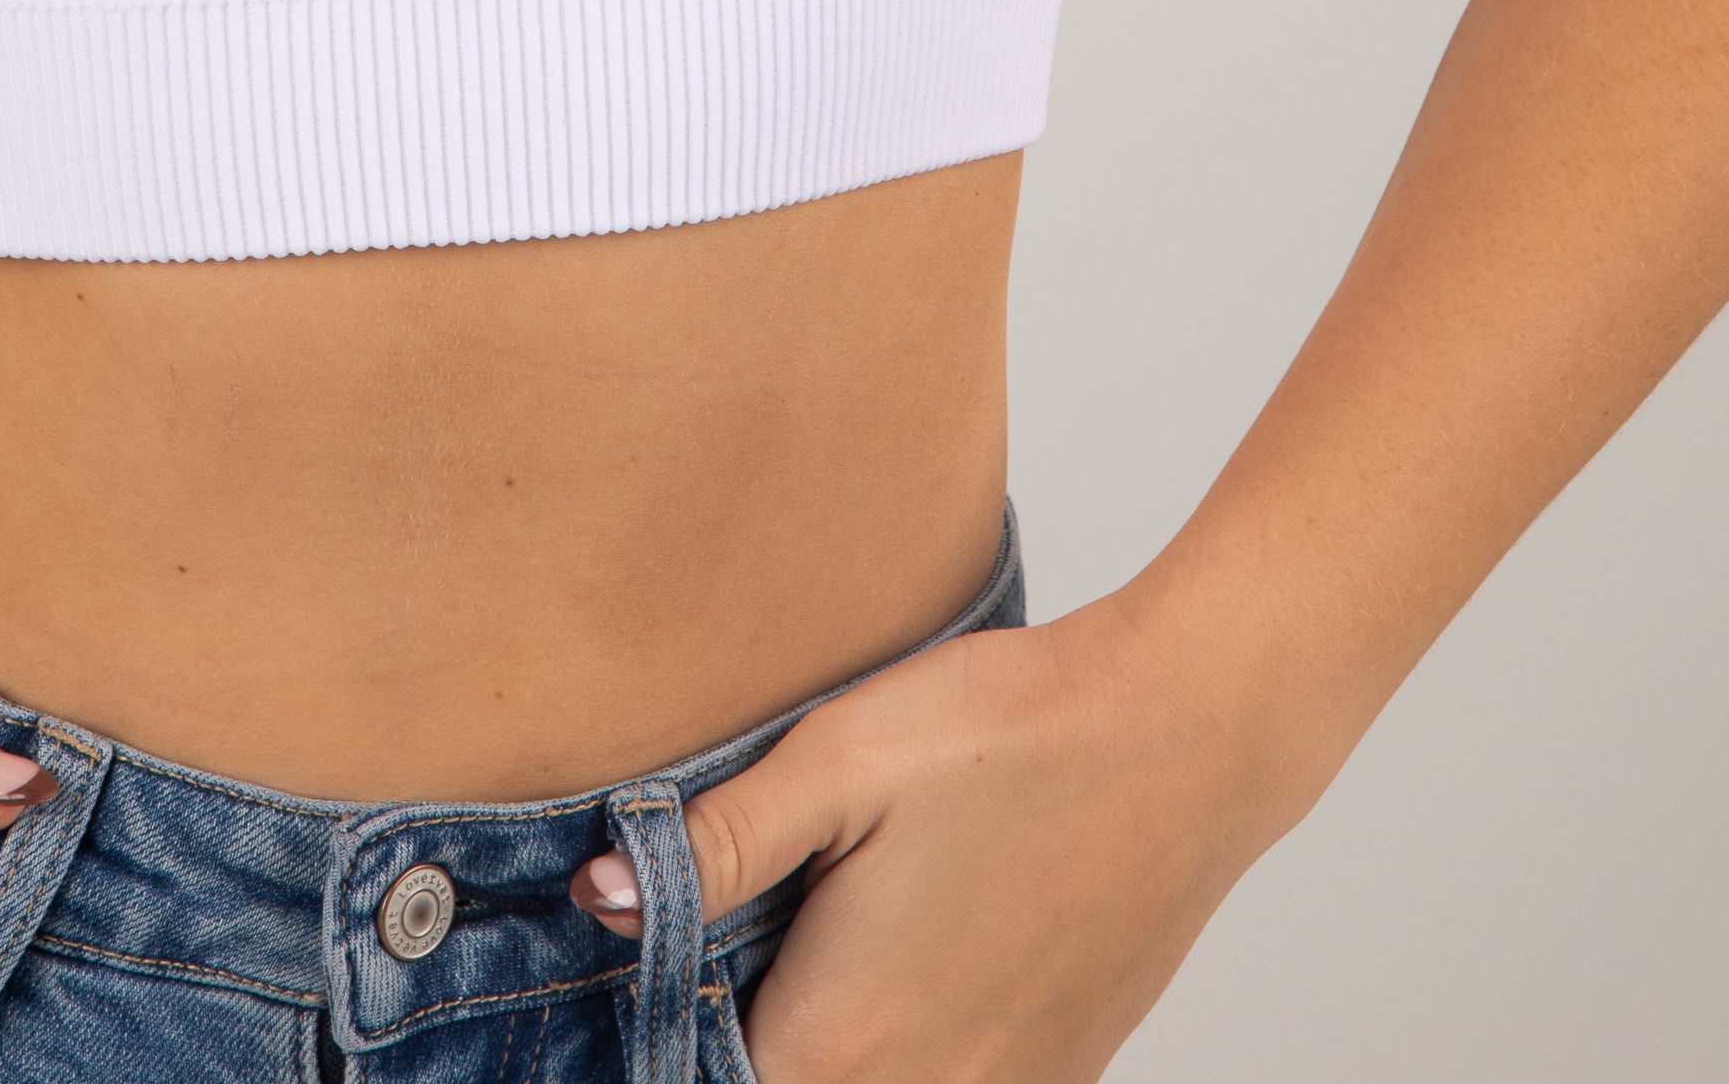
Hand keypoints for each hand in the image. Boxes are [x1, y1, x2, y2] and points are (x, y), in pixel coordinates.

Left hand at [572, 594, 1290, 1082]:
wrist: (1185, 733)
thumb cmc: (1008, 732)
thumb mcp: (835, 761)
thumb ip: (710, 848)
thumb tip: (596, 899)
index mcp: (840, 1039)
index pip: (711, 1082)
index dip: (667, 1039)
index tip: (659, 984)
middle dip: (742, 1045)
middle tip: (728, 959)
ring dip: (830, 1051)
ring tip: (827, 952)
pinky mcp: (1063, 1071)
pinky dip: (910, 1053)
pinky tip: (908, 970)